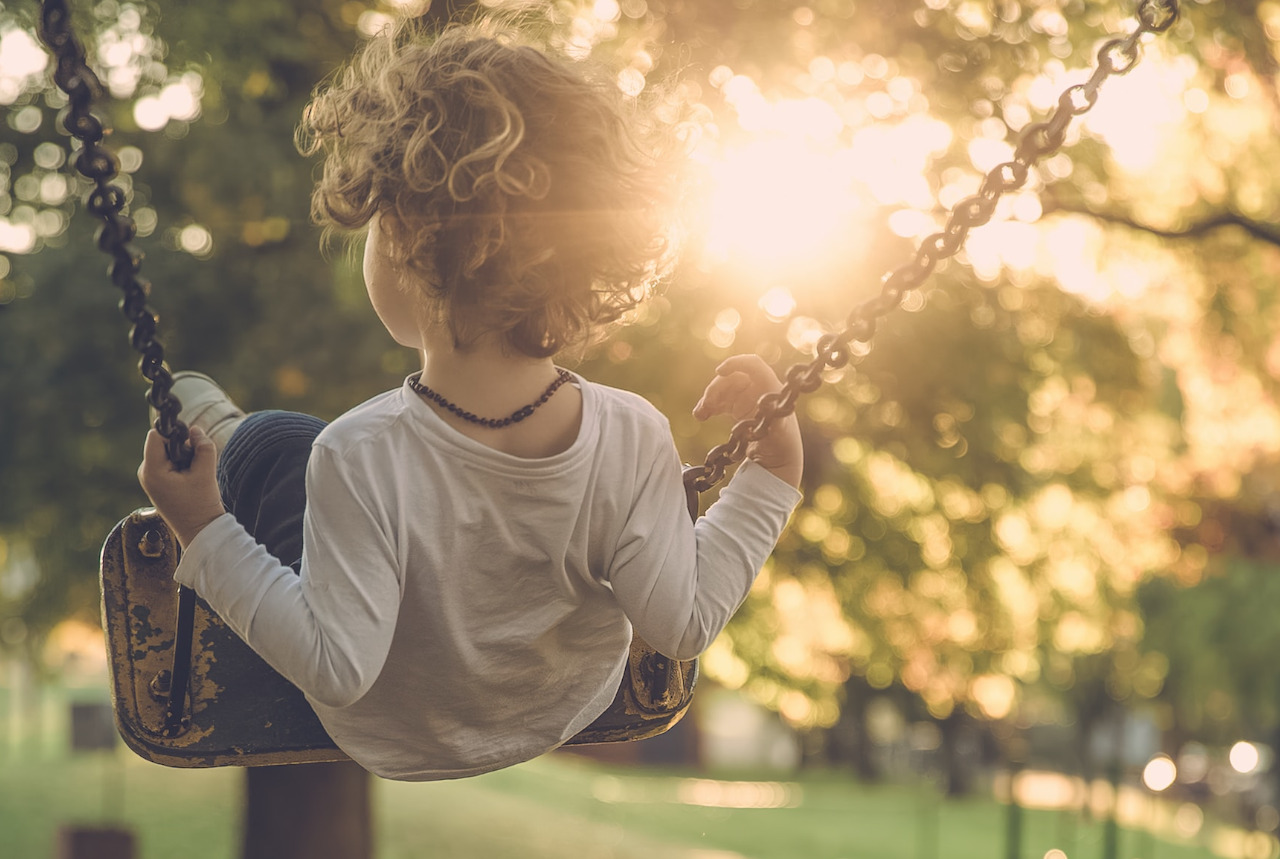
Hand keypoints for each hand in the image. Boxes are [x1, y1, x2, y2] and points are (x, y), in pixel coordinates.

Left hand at [138, 427, 225, 548]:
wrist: (199, 529)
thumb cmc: (201, 504)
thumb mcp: (206, 472)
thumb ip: (203, 446)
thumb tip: (195, 429)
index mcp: (152, 471)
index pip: (156, 436)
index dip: (173, 432)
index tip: (190, 441)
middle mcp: (146, 472)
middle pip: (161, 443)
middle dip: (181, 446)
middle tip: (195, 464)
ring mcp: (149, 477)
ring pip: (166, 451)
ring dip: (183, 456)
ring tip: (193, 475)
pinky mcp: (157, 481)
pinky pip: (167, 462)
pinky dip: (181, 464)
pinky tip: (190, 479)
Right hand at [693, 355, 803, 487]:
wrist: (777, 459)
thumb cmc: (782, 444)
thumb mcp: (779, 433)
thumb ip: (774, 421)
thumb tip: (769, 410)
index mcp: (770, 387)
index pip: (753, 365)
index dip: (736, 363)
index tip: (719, 371)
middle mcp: (758, 388)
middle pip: (732, 377)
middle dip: (716, 388)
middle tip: (705, 405)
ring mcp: (747, 397)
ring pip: (723, 389)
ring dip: (709, 398)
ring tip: (699, 414)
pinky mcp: (738, 408)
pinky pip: (720, 401)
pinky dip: (709, 406)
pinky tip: (701, 416)